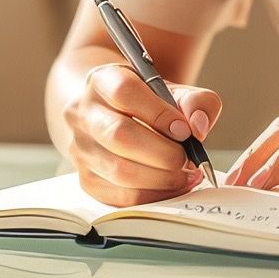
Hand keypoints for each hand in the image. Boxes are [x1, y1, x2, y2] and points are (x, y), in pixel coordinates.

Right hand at [62, 63, 221, 207]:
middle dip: (163, 152)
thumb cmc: (147, 103)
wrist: (114, 116)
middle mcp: (83, 113)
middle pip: (119, 135)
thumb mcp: (174, 91)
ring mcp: (81, 148)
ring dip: (162, 178)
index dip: (159, 113)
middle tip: (188, 158)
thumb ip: (196, 101)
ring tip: (187, 174)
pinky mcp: (86, 179)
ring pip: (120, 171)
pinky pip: (121, 197)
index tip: (185, 131)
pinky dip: (154, 195)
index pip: (124, 92)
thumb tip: (198, 127)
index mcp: (101, 80)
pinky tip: (173, 185)